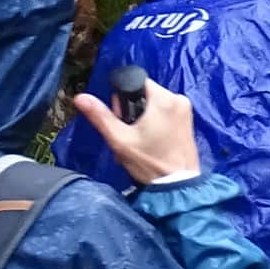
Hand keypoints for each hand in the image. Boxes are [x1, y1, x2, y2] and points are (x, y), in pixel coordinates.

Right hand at [68, 78, 200, 183]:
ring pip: (155, 104)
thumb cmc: (150, 163)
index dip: (124, 99)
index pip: (136, 82)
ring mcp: (186, 110)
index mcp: (164, 99)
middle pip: (145, 93)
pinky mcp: (189, 121)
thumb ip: (101, 117)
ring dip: (144, 117)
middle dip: (133, 109)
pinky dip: (156, 122)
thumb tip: (80, 97)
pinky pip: (166, 112)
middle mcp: (179, 99)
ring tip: (140, 139)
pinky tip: (151, 140)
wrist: (177, 186)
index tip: (122, 118)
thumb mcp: (120, 140)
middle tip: (130, 132)